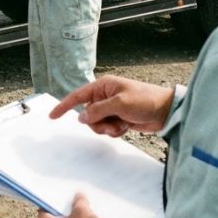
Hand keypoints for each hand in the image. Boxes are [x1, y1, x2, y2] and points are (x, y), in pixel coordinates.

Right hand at [50, 75, 174, 135]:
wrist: (165, 112)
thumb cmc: (145, 101)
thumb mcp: (120, 104)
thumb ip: (98, 110)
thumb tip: (82, 117)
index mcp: (103, 87)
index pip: (78, 96)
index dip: (64, 106)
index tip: (52, 116)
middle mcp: (105, 97)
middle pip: (88, 115)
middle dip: (98, 123)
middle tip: (112, 124)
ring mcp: (111, 109)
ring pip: (97, 124)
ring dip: (107, 128)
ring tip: (122, 125)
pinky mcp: (118, 119)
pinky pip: (107, 129)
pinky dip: (115, 131)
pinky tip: (126, 127)